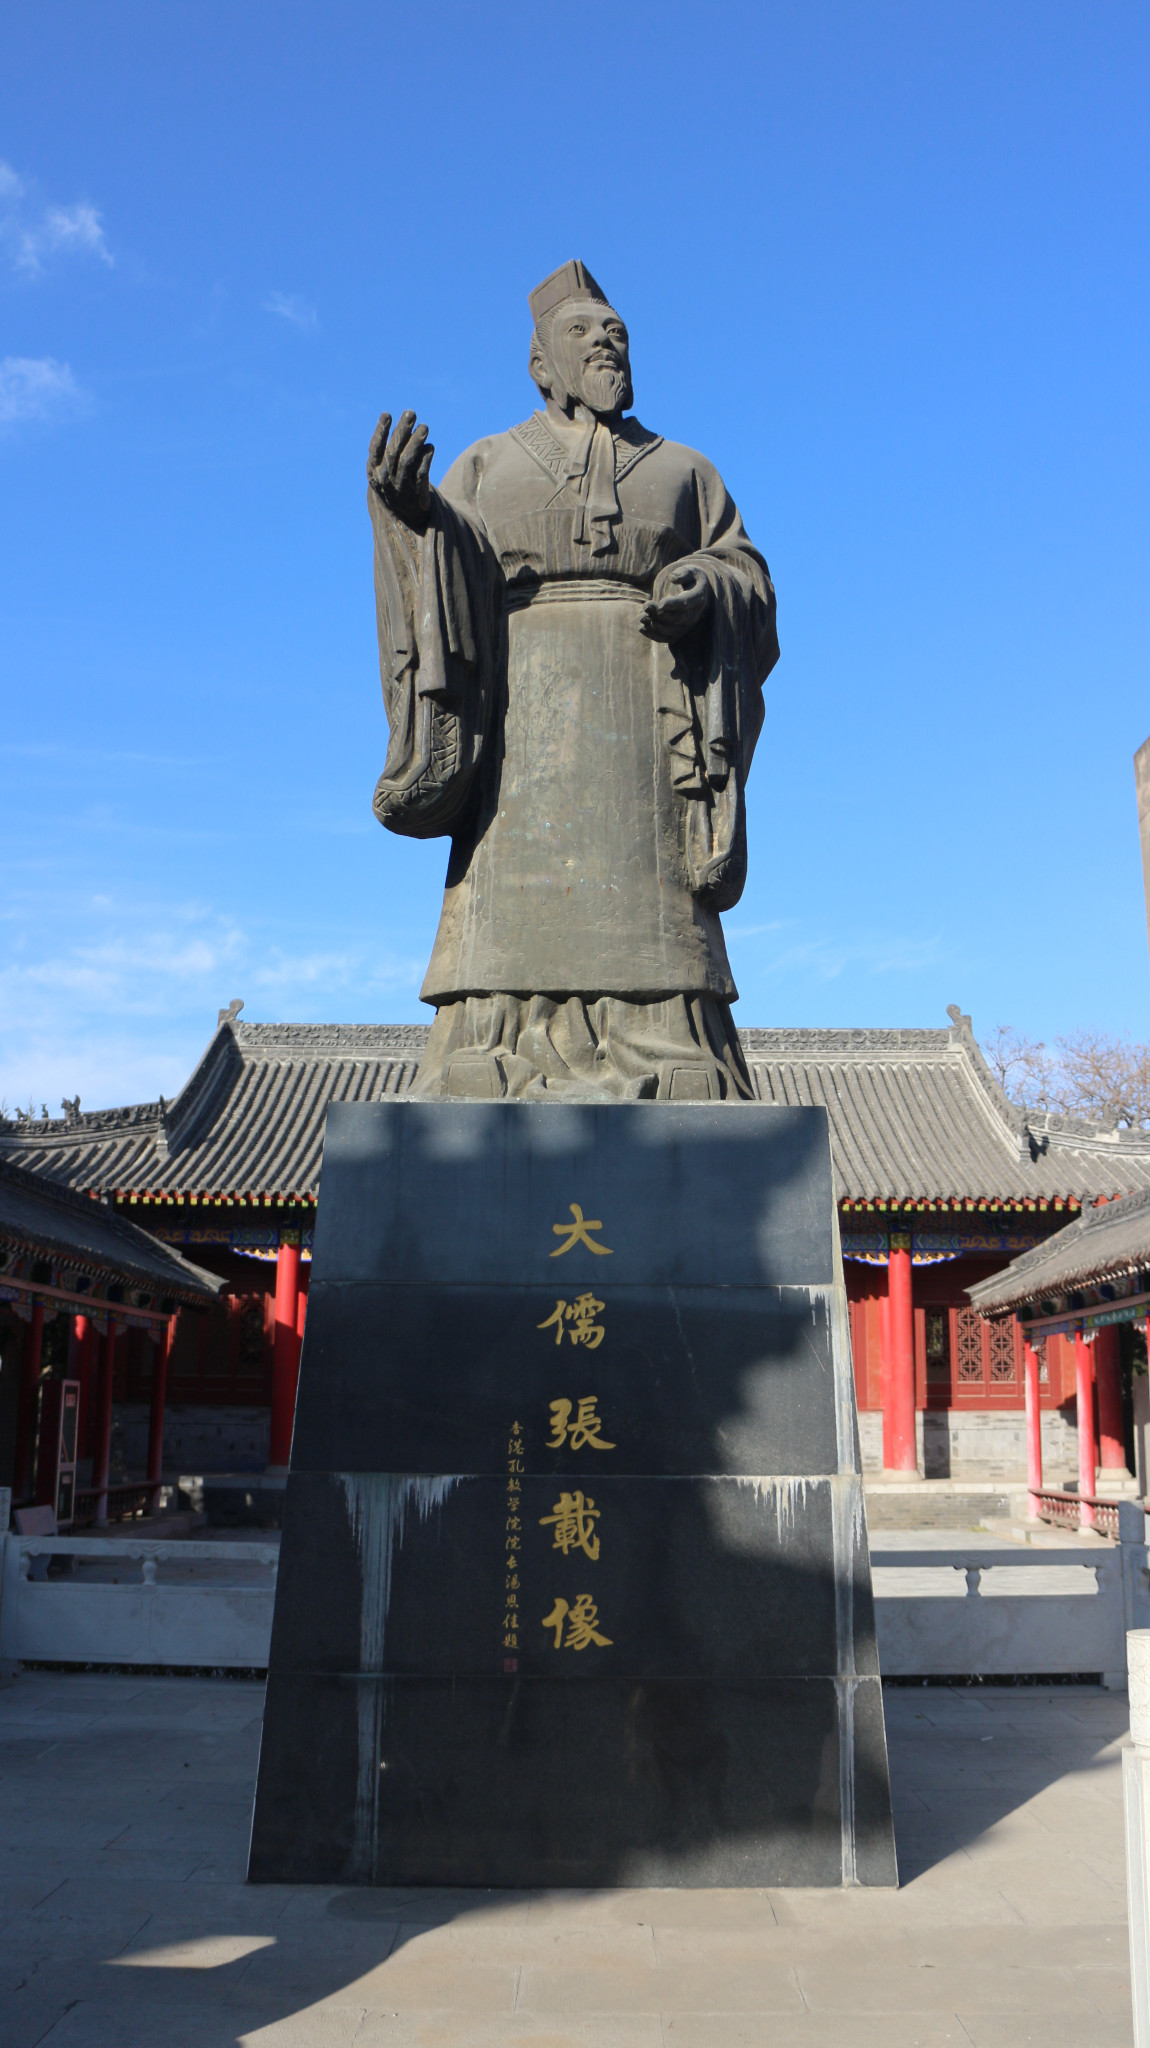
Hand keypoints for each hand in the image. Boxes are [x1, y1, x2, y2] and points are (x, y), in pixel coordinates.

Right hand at [367, 409, 434, 523]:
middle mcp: (385, 480)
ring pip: (408, 461)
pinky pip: (422, 473)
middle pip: (394, 451)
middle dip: (402, 430)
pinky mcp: (417, 494)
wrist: (405, 517)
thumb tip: (407, 425)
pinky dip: (426, 458)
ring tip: (425, 427)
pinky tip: (431, 447)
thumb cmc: (395, 485)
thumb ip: (392, 450)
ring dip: (416, 442)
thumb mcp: (386, 470)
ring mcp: (401, 487)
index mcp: (373, 472)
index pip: (375, 449)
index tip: (387, 414)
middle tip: (411, 413)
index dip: (380, 431)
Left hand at [639, 566, 710, 641]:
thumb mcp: (690, 570)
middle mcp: (696, 614)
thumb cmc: (690, 578)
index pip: (687, 603)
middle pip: (679, 618)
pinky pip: (667, 638)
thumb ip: (682, 573)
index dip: (673, 605)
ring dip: (656, 625)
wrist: (695, 591)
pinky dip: (654, 635)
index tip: (660, 603)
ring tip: (642, 616)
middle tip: (645, 606)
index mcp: (699, 597)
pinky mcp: (679, 632)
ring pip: (673, 631)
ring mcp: (688, 625)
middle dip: (660, 614)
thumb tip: (672, 578)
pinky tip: (641, 628)